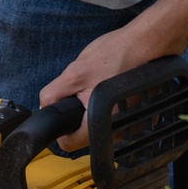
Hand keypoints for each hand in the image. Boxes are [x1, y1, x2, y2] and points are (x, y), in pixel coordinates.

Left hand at [38, 17, 168, 150]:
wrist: (144, 45)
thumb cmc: (115, 56)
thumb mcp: (74, 73)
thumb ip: (53, 94)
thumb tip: (44, 107)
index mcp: (100, 124)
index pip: (68, 143)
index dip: (61, 127)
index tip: (64, 111)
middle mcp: (119, 131)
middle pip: (84, 135)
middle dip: (79, 115)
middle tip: (84, 91)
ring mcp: (131, 125)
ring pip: (99, 126)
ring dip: (94, 110)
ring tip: (99, 87)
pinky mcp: (138, 116)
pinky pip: (114, 118)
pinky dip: (109, 107)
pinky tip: (111, 88)